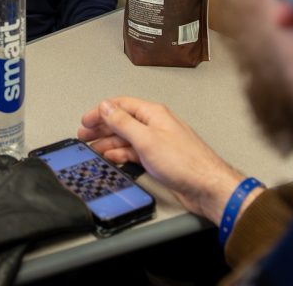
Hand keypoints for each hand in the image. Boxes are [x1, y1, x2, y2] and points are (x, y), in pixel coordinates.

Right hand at [78, 97, 252, 224]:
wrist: (207, 187)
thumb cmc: (184, 162)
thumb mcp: (146, 139)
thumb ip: (123, 122)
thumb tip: (105, 107)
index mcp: (152, 113)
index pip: (120, 105)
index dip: (100, 112)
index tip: (85, 121)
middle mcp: (154, 124)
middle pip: (122, 121)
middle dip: (101, 128)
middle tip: (84, 136)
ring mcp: (157, 141)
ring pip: (127, 138)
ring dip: (109, 142)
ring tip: (93, 150)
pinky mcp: (159, 158)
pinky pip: (134, 152)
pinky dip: (121, 154)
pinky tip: (112, 158)